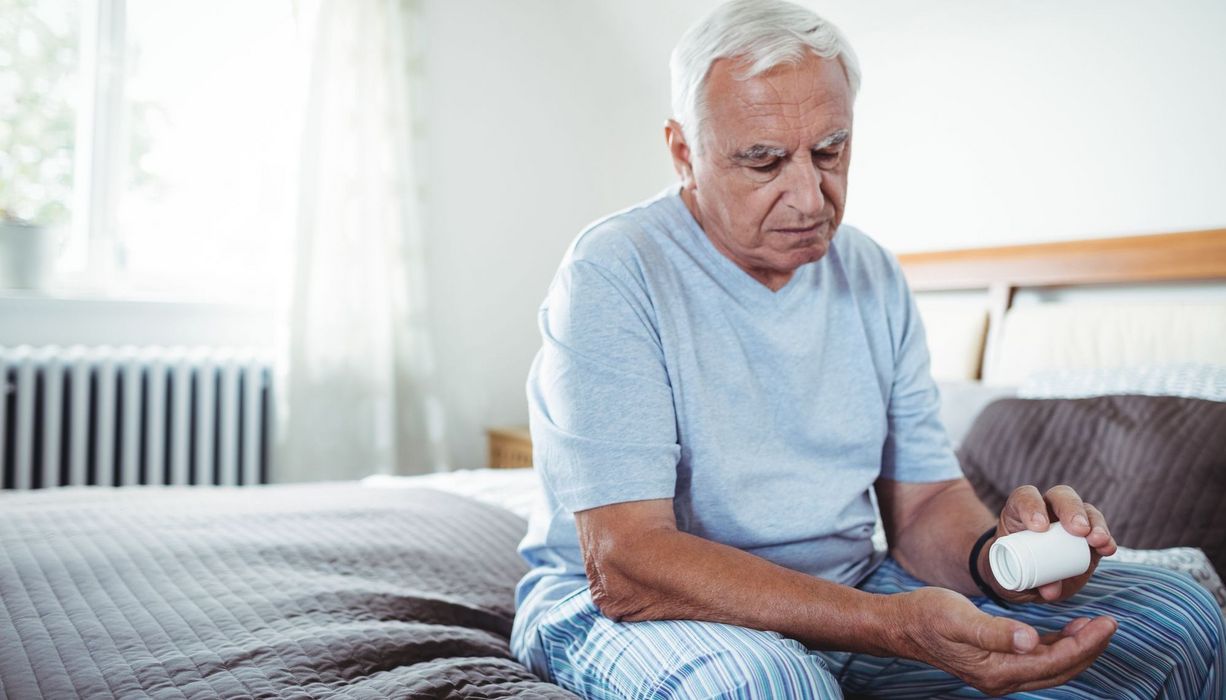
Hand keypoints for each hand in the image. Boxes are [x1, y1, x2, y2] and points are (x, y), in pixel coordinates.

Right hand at [893, 586, 1116, 695]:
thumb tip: (1031, 639)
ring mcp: (1000, 674)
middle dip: (1089, 649)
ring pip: (1051, 667)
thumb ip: (995, 631)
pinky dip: (1057, 647)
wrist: (901, 625)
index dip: (1085, 644)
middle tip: (1110, 623)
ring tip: (1095, 626)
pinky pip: (1037, 660)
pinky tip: (1066, 631)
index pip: (1055, 662)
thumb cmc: (927, 616)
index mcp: (998, 670)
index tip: (1107, 622)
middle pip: (1059, 670)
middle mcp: (1003, 679)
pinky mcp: (996, 664)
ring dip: (1076, 649)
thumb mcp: (959, 617)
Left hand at [980, 485, 1117, 602]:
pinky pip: (1100, 533)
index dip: (1032, 506)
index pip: (1025, 497)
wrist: (1026, 580)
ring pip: (1086, 510)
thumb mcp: (1013, 576)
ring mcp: (1071, 522)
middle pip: (1060, 496)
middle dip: (1071, 509)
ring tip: (1097, 540)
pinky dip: (1106, 540)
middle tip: (1077, 529)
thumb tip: (1051, 589)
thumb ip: (1027, 581)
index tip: (1039, 527)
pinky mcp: (1088, 539)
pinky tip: (1107, 549)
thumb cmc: (1012, 570)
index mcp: (1020, 511)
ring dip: (1094, 523)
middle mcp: (1048, 509)